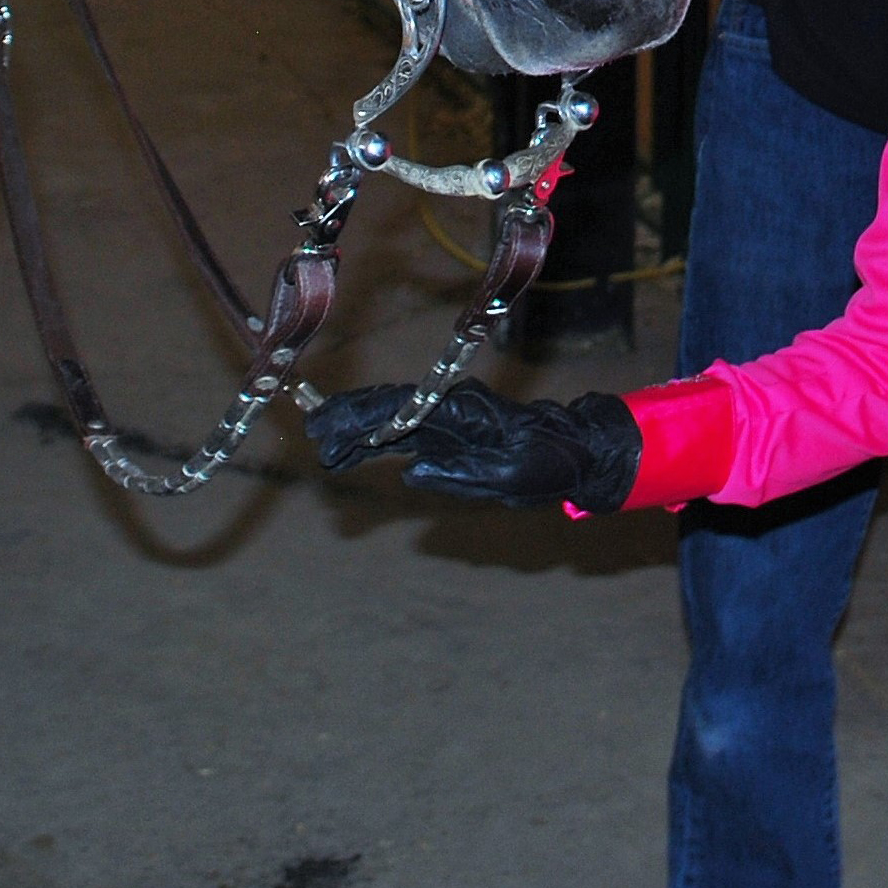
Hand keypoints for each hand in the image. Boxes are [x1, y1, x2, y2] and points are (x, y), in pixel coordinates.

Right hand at [306, 379, 641, 512]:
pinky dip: (377, 437)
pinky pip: (406, 430)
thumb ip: (459, 476)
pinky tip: (354, 449)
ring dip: (357, 427)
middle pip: (390, 406)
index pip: (402, 411)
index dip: (363, 421)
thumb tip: (412, 473)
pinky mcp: (450, 431)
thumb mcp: (507, 480)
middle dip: (349, 419)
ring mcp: (448, 418)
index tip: (331, 434)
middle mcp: (451, 407)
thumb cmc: (546, 465)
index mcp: (462, 414)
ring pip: (393, 415)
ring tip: (323, 442)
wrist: (574, 450)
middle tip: (313, 434)